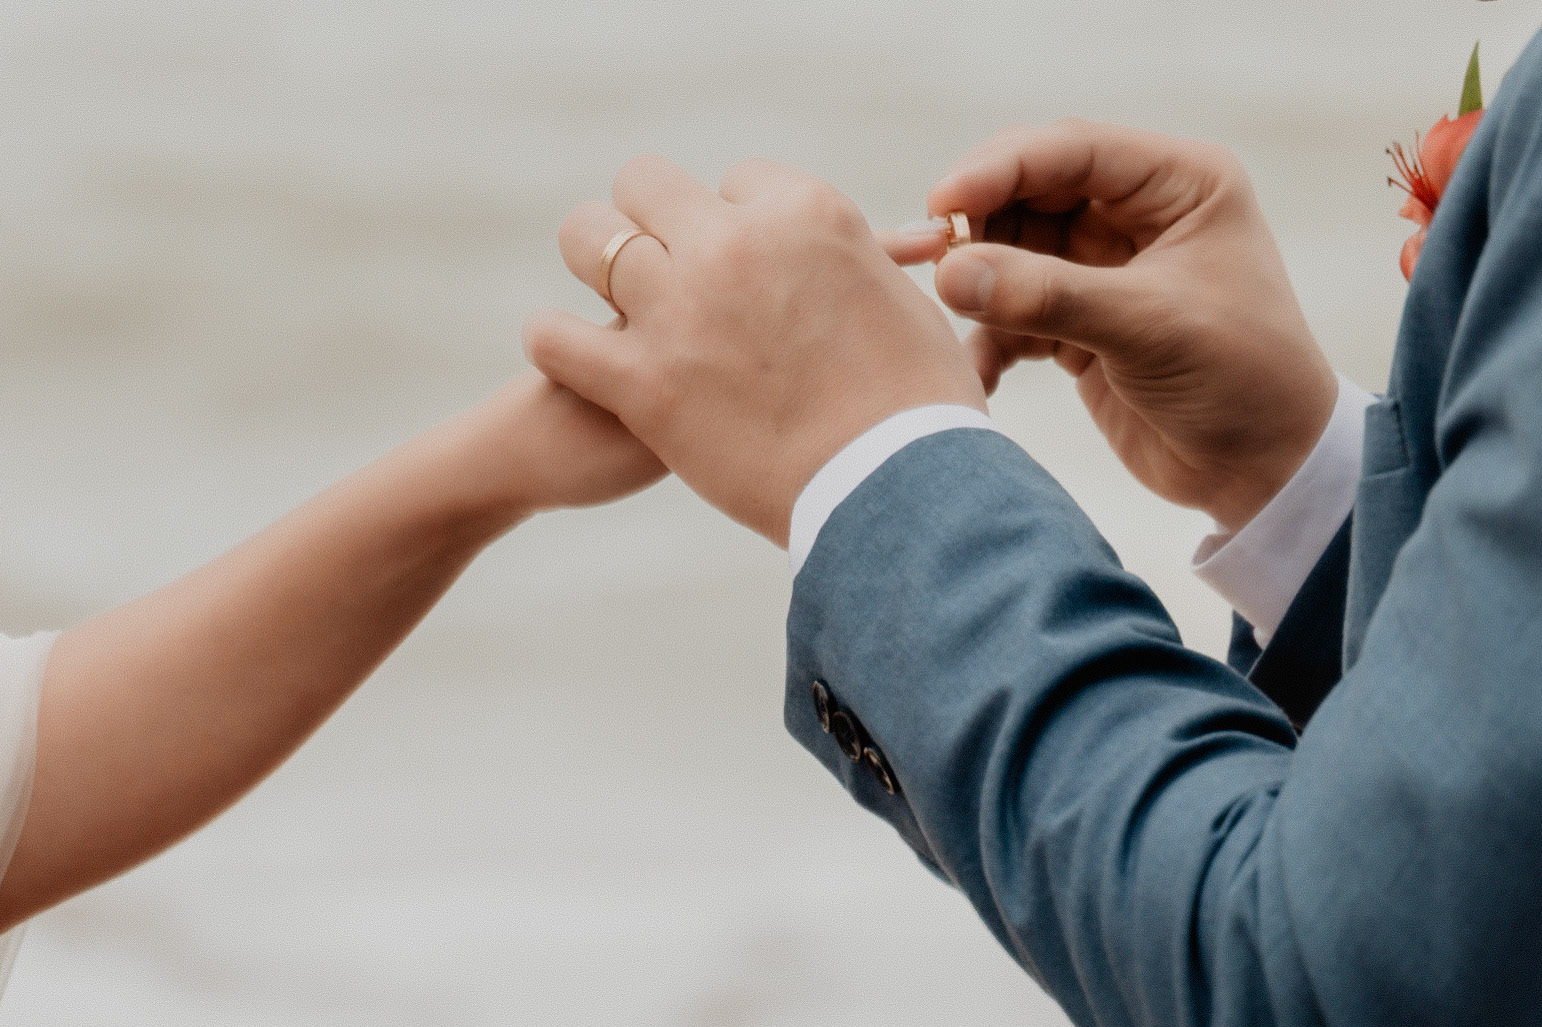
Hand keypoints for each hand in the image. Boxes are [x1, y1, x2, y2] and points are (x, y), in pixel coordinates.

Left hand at [523, 156, 985, 545]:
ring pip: (587, 239)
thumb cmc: (924, 412)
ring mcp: (682, 310)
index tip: (748, 266)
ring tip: (611, 301)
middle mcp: (734, 244)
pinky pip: (555, 335)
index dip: (738, 224)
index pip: (738, 180)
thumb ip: (866, 268)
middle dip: (653, 219)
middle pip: (646, 183)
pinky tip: (570, 353)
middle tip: (666, 267)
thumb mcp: (908, 309)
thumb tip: (877, 253)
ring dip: (595, 262)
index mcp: (805, 212)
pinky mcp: (643, 383)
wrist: (899, 495)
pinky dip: (554, 340)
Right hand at [883, 120, 1337, 530]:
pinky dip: (990, 337)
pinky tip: (980, 372)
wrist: (1263, 472)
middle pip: (1030, 192)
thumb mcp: (1147, 329)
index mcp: (1178, 184)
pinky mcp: (1078, 322)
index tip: (942, 203)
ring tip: (957, 317)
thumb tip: (949, 273)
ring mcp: (1104, 267)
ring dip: (979, 284)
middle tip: (935, 261)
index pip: (1071, 150)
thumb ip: (1046, 296)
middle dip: (980, 226)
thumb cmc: (1240, 381)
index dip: (999, 169)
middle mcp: (1137, 213)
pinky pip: (1013, 309)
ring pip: (1012, 250)